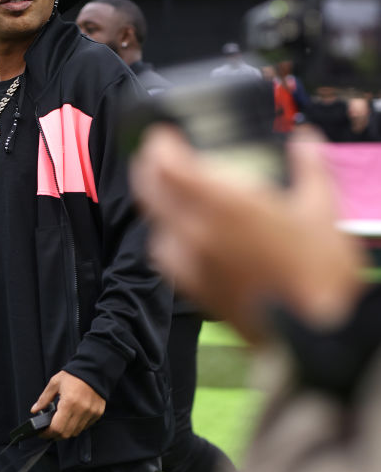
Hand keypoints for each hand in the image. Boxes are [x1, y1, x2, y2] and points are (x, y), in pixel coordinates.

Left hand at [32, 371, 104, 439]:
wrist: (94, 369)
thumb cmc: (74, 375)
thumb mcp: (55, 383)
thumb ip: (44, 398)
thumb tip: (34, 410)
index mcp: (69, 402)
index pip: (57, 428)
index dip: (47, 433)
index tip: (42, 432)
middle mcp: (81, 410)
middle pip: (66, 434)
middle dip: (55, 435)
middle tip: (49, 430)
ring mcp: (91, 413)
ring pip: (76, 432)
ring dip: (66, 431)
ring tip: (60, 423)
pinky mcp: (97, 413)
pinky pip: (86, 426)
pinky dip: (77, 426)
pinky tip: (72, 418)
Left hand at [129, 125, 363, 342]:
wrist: (315, 334)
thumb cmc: (320, 272)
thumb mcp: (323, 208)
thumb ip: (310, 166)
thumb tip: (305, 141)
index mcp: (225, 205)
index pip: (169, 166)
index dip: (159, 147)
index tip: (162, 137)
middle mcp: (198, 232)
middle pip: (151, 192)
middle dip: (148, 169)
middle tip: (155, 158)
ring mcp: (192, 264)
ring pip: (155, 226)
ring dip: (156, 204)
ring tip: (168, 195)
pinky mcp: (195, 291)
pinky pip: (166, 257)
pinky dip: (166, 239)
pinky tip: (179, 237)